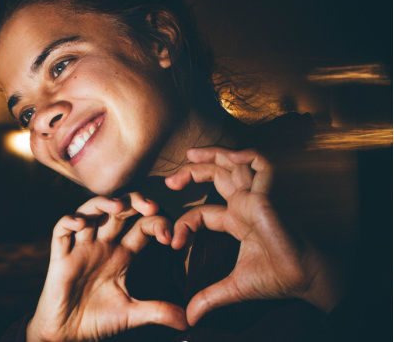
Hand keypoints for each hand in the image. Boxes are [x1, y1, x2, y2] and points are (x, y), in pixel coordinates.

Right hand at [27, 194, 187, 341]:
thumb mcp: (132, 314)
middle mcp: (102, 245)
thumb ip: (158, 311)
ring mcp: (80, 248)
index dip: (156, 224)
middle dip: (134, 202)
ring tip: (118, 206)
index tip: (169, 236)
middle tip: (149, 206)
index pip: (142, 227)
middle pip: (118, 211)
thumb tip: (188, 320)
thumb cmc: (98, 320)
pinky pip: (61, 231)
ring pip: (89, 212)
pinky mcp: (60, 257)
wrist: (68, 334)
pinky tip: (80, 224)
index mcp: (122, 255)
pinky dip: (69, 222)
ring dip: (102, 204)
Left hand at [165, 147, 341, 325]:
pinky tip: (229, 157)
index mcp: (237, 221)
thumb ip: (209, 298)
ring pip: (235, 163)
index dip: (184, 222)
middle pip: (217, 176)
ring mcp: (257, 198)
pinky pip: (263, 165)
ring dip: (213, 155)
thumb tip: (188, 318)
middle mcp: (246, 204)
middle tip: (170, 181)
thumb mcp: (233, 288)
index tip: (172, 243)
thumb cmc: (277, 279)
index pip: (202, 212)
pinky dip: (247, 155)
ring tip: (189, 156)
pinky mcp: (268, 197)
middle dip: (192, 172)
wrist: (304, 280)